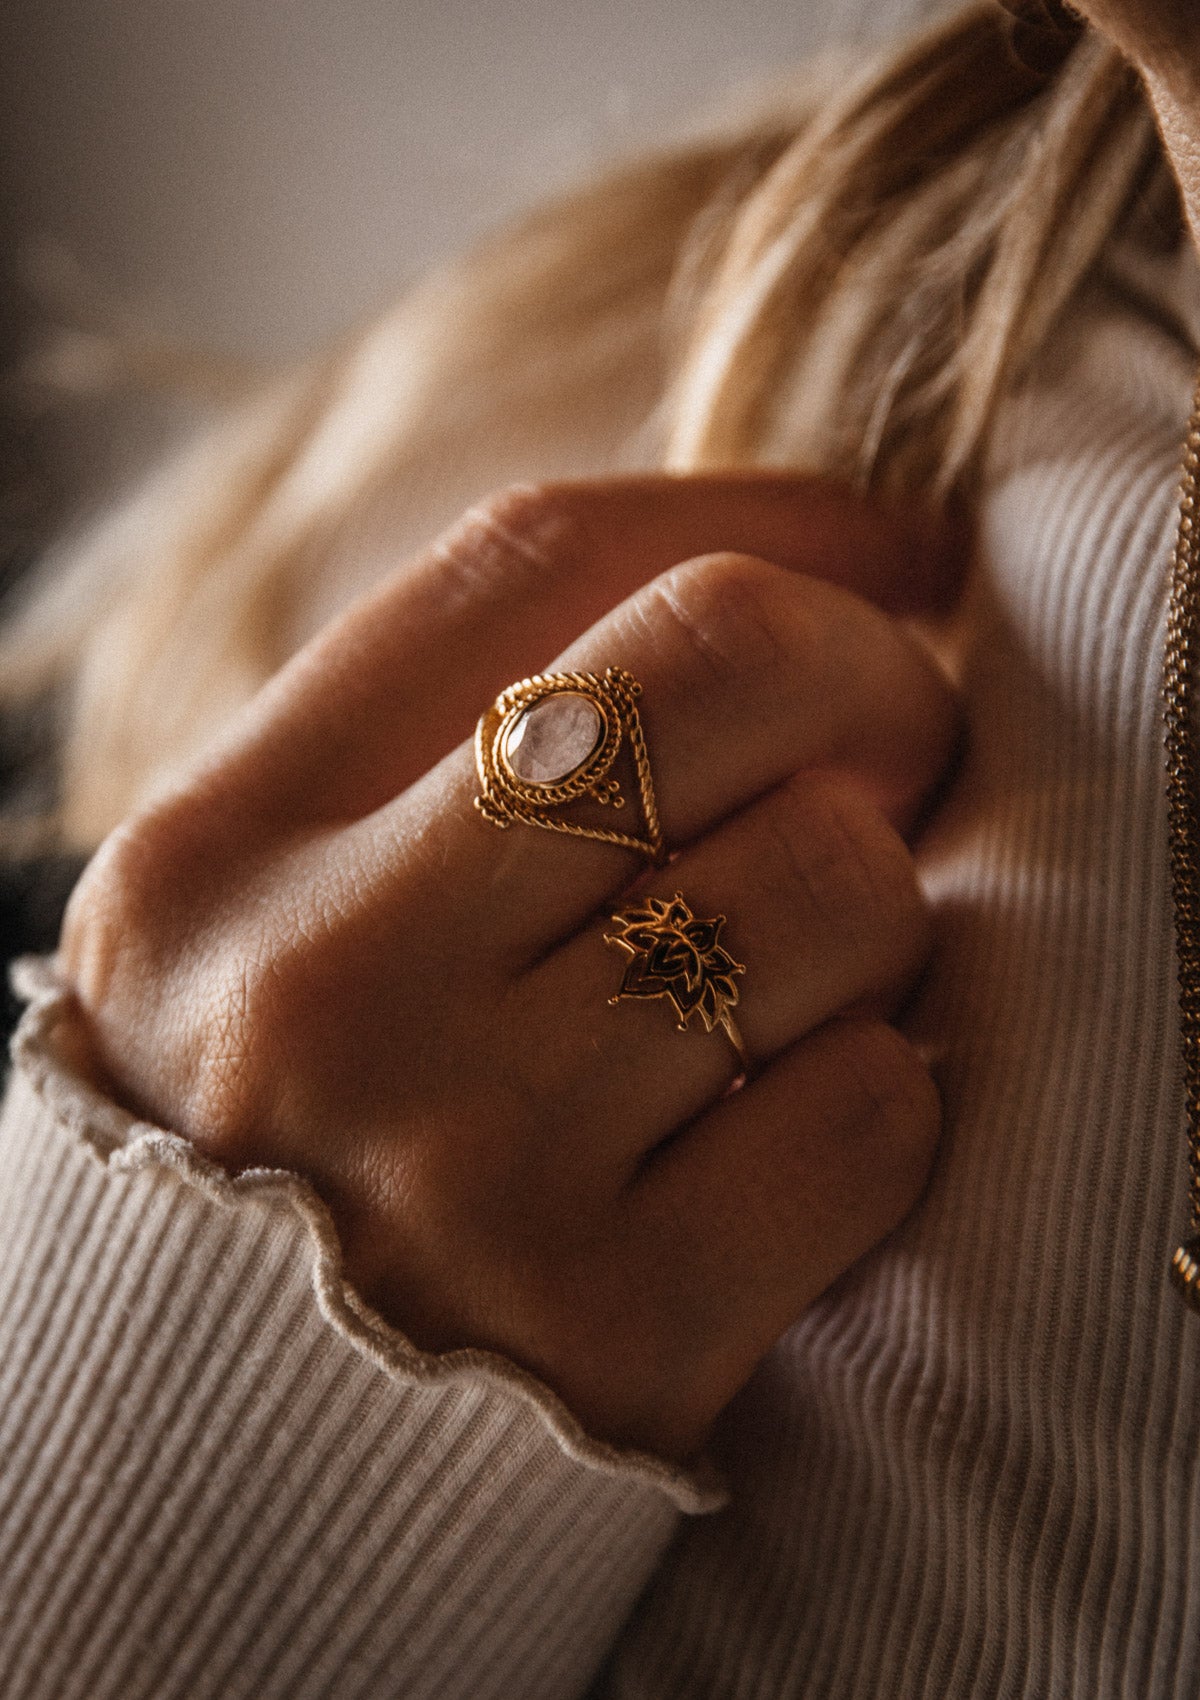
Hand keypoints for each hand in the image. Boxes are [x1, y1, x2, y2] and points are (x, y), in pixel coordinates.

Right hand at [62, 472, 962, 1460]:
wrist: (229, 1460)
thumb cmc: (280, 1143)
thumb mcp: (265, 920)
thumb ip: (444, 749)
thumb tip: (768, 588)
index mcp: (218, 852)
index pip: (532, 559)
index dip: (761, 511)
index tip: (886, 544)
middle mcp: (329, 985)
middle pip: (719, 663)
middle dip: (876, 673)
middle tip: (896, 743)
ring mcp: (473, 1161)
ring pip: (834, 881)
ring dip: (874, 917)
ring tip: (800, 977)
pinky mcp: (617, 1325)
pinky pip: (873, 1110)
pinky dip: (873, 1098)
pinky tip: (784, 1132)